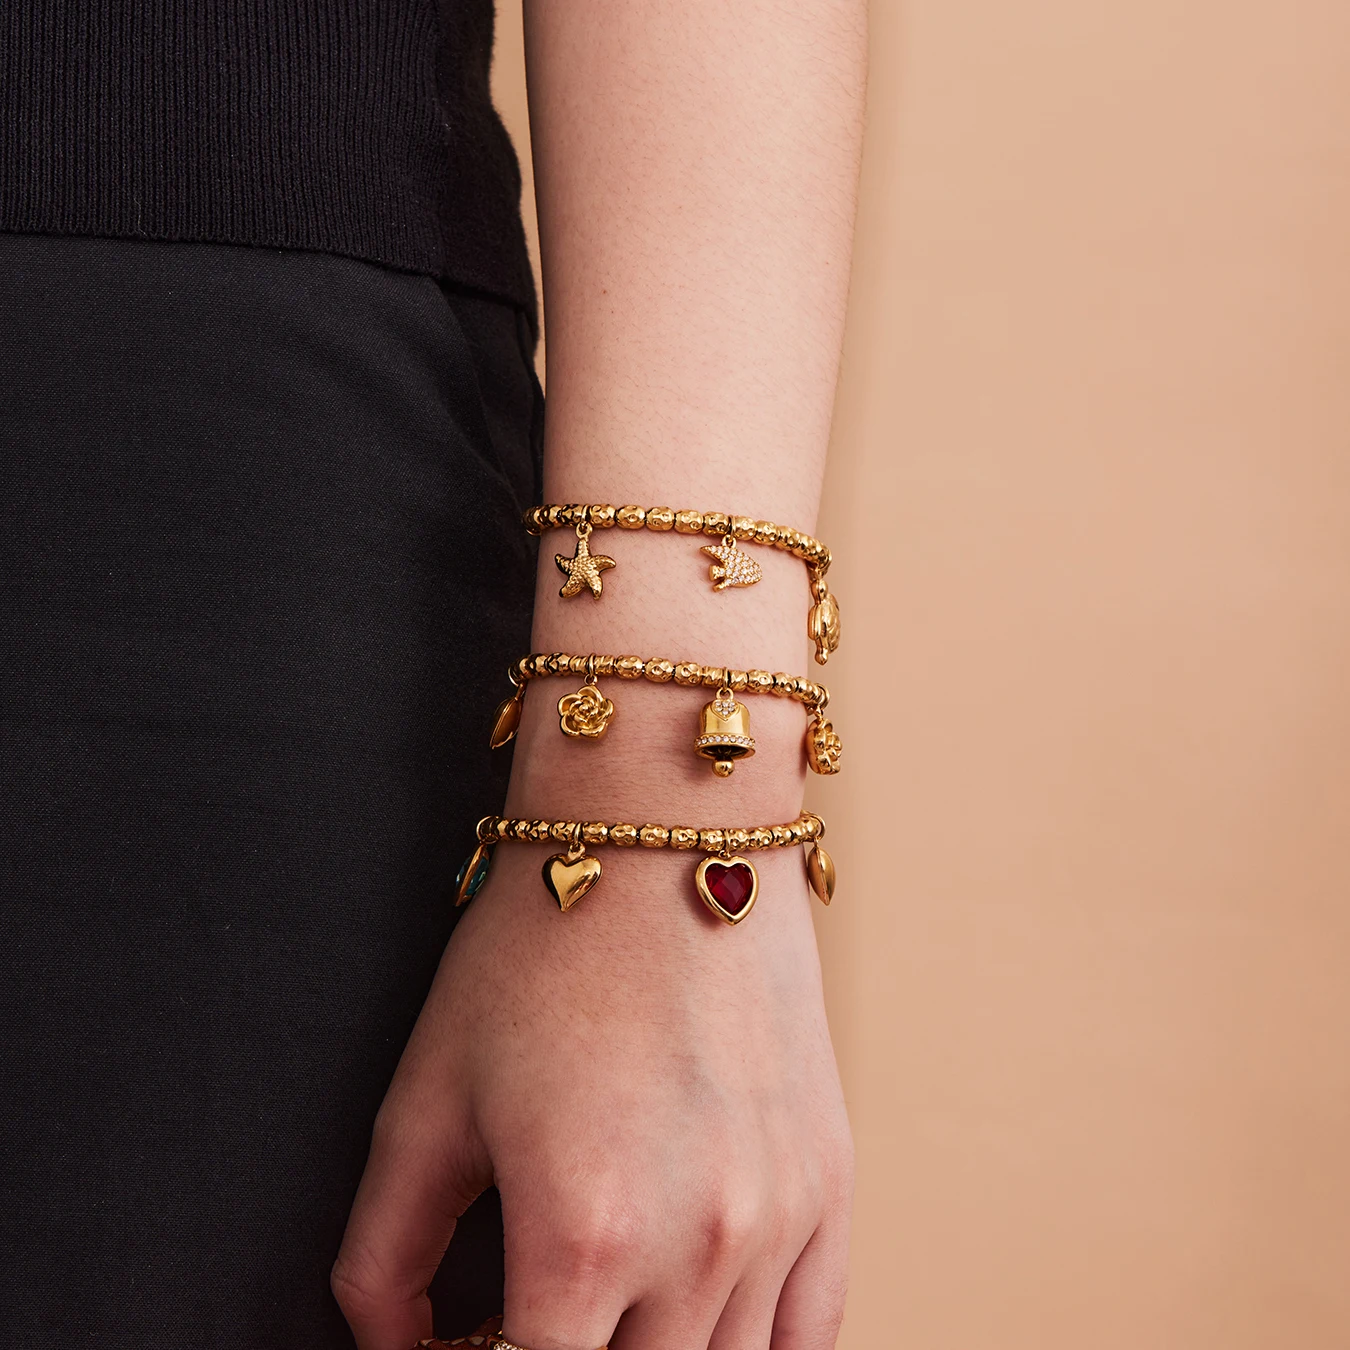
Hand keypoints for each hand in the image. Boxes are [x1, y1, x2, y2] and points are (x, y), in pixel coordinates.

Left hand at [332, 837, 852, 1348]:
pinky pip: (813, 1333)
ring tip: (601, 1303)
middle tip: (523, 1314)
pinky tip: (697, 1322)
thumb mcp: (423, 1099)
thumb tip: (396, 1348)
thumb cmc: (541, 951)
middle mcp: (697, 1245)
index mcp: (581, 1234)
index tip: (465, 1338)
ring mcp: (779, 1217)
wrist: (666, 835)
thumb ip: (381, 1257)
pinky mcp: (830, 1180)